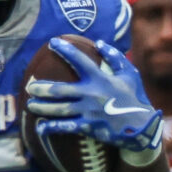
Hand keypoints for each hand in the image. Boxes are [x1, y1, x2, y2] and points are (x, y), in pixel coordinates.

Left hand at [24, 37, 164, 156]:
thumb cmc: (134, 98)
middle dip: (42, 88)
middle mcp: (91, 94)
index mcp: (101, 78)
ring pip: (59, 109)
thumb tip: (99, 43)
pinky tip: (40, 128)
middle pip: (60, 90)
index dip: (65, 50)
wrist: (141, 127)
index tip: (52, 42)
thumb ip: (115, 57)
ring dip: (42, 107)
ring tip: (30, 104)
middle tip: (30, 86)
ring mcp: (88, 111)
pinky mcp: (88, 127)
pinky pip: (66, 127)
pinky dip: (51, 128)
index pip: (79, 60)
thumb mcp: (129, 74)